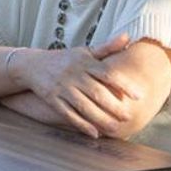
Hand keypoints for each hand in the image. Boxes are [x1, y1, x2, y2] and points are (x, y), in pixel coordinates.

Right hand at [25, 33, 142, 138]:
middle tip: (129, 117)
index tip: (139, 96)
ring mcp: (62, 88)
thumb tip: (128, 36)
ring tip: (116, 129)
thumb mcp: (84, 51)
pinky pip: (68, 114)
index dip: (124, 85)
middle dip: (114, 107)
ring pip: (84, 106)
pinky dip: (81, 125)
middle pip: (97, 93)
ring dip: (100, 119)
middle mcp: (74, 75)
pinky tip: (94, 134)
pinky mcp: (52, 100)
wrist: (32, 65)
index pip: (107, 74)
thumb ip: (107, 48)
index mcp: (84, 62)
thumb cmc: (64, 59)